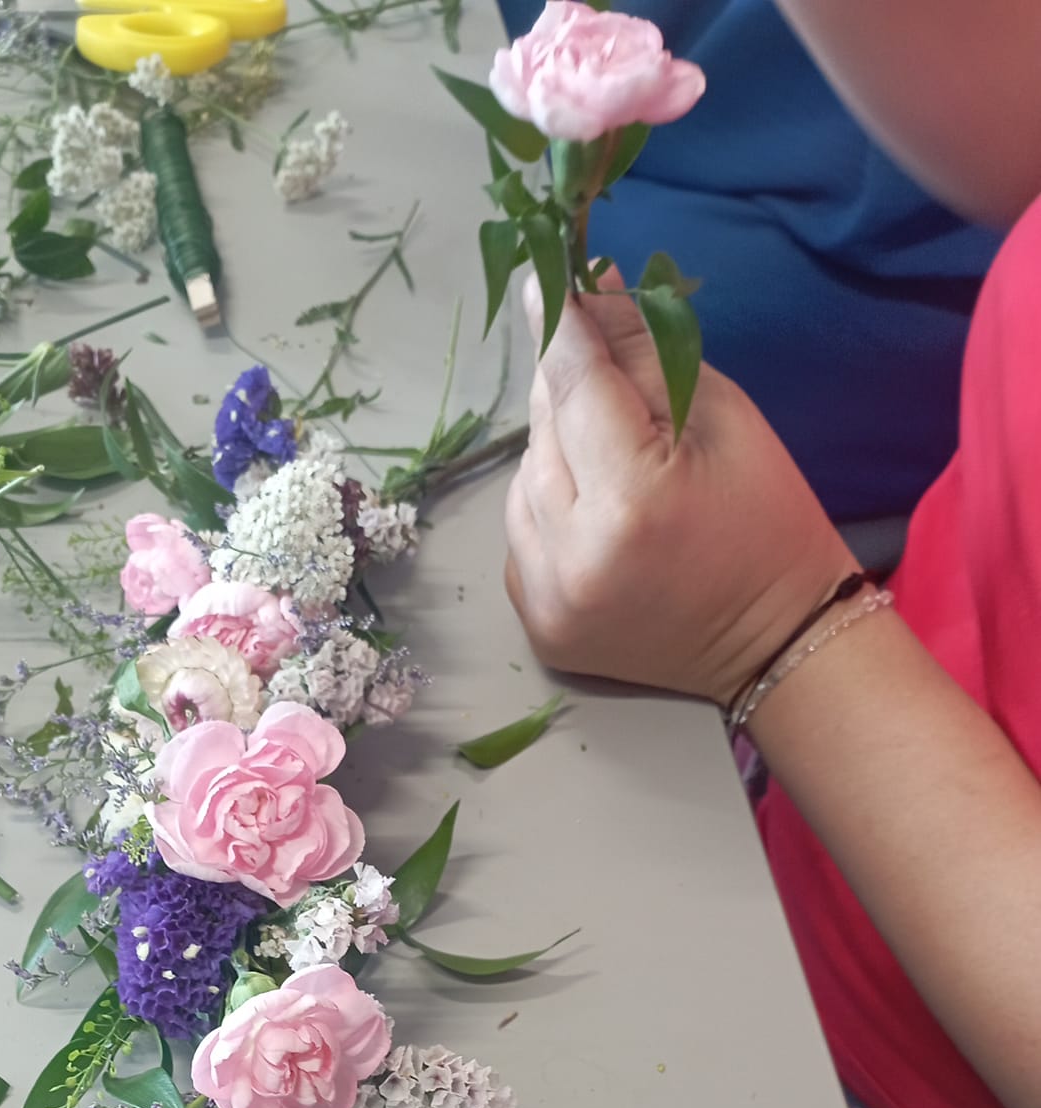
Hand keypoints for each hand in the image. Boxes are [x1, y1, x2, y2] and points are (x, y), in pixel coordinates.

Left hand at [504, 269, 855, 706]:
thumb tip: (584, 287)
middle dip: (570, 397)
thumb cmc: (764, 518)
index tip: (542, 276)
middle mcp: (573, 558)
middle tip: (611, 388)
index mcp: (630, 502)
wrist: (773, 641)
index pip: (575, 387)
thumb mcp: (720, 418)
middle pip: (542, 434)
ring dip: (558, 457)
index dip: (558, 327)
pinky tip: (598, 516)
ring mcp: (548, 601)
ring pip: (523, 483)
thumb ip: (643, 353)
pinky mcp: (538, 626)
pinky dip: (549, 510)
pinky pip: (523, 535)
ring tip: (615, 466)